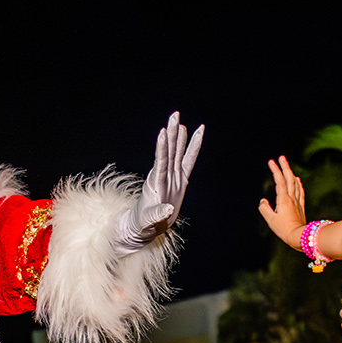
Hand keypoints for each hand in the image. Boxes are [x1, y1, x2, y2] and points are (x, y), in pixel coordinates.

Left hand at [115, 112, 204, 253]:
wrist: (147, 225)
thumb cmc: (144, 223)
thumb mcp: (148, 221)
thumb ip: (157, 214)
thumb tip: (168, 210)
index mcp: (155, 183)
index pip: (160, 162)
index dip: (162, 148)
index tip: (163, 132)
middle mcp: (163, 176)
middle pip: (169, 151)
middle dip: (172, 134)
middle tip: (174, 116)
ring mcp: (172, 176)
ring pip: (177, 153)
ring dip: (179, 137)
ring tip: (180, 122)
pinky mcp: (180, 179)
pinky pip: (188, 161)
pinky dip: (193, 148)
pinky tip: (197, 134)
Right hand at [257, 156, 307, 249]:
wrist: (299, 236)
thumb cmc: (284, 229)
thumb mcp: (270, 220)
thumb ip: (265, 209)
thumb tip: (262, 201)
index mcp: (283, 200)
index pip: (279, 181)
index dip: (275, 170)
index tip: (271, 161)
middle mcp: (291, 198)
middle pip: (289, 179)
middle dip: (285, 167)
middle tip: (281, 157)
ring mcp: (297, 202)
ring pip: (295, 183)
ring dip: (291, 173)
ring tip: (287, 166)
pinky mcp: (300, 206)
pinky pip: (300, 191)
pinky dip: (298, 184)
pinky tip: (297, 180)